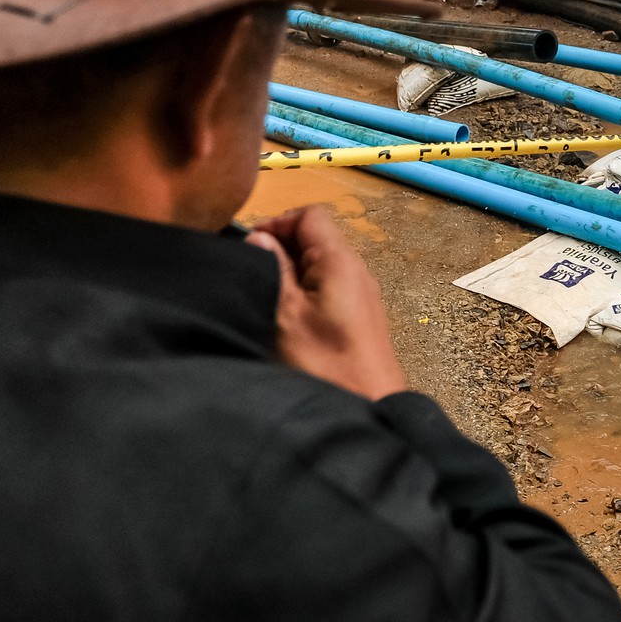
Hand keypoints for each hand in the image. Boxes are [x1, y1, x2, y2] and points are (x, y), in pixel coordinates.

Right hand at [247, 205, 406, 400]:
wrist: (370, 405)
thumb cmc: (327, 364)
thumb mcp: (287, 314)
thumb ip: (274, 270)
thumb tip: (259, 238)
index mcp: (340, 260)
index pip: (310, 215)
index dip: (278, 222)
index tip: (250, 244)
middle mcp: (356, 269)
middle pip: (317, 236)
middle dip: (282, 246)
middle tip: (253, 269)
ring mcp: (361, 292)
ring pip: (321, 262)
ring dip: (292, 269)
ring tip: (267, 292)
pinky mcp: (361, 314)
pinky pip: (330, 285)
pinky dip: (306, 288)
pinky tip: (289, 314)